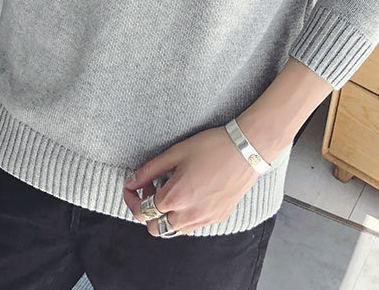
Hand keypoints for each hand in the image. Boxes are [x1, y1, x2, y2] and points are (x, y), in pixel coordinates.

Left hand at [122, 125, 261, 236]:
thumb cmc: (212, 147)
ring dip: (164, 216)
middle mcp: (189, 215)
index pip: (143, 210)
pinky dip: (181, 217)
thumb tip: (132, 181)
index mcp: (176, 197)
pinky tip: (187, 195)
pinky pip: (190, 227)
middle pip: (154, 228)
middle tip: (152, 189)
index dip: (132, 198)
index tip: (132, 187)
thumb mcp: (176, 152)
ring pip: (173, 231)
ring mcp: (204, 219)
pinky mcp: (217, 218)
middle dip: (146, 212)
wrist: (246, 150)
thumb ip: (150, 169)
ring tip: (170, 191)